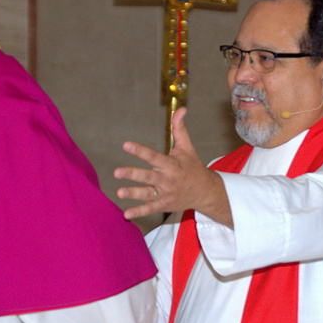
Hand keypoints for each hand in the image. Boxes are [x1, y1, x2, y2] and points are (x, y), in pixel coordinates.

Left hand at [114, 108, 232, 226]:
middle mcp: (168, 179)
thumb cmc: (192, 167)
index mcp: (171, 164)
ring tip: (119, 192)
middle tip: (116, 172)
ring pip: (147, 193)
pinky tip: (126, 214)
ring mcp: (166, 193)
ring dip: (133, 193)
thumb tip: (181, 108)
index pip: (153, 156)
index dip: (140, 151)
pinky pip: (150, 208)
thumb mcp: (187, 147)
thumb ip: (180, 129)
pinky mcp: (164, 205)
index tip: (126, 145)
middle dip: (132, 174)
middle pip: (148, 176)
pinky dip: (139, 212)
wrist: (205, 192)